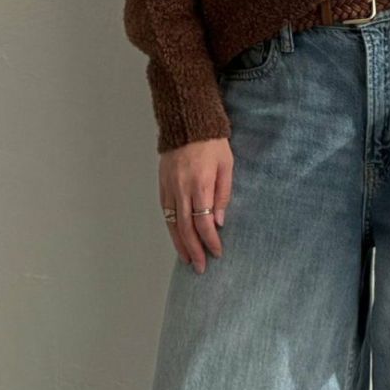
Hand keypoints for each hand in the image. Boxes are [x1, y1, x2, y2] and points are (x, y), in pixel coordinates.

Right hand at [159, 137, 232, 272]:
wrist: (187, 122)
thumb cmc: (212, 143)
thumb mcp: (227, 166)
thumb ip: (223, 195)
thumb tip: (219, 222)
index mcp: (200, 185)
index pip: (204, 222)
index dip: (210, 241)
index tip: (217, 253)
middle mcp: (181, 189)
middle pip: (186, 228)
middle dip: (194, 250)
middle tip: (200, 267)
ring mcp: (169, 187)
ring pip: (173, 223)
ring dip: (180, 244)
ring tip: (187, 260)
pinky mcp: (162, 184)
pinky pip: (166, 212)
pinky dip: (171, 228)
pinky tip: (177, 239)